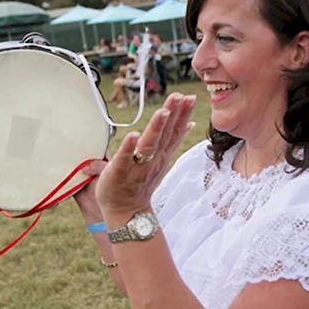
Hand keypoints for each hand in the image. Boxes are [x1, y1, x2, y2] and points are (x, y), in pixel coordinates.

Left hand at [95, 93, 197, 221]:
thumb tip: (189, 125)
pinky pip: (124, 159)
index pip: (175, 132)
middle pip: (165, 134)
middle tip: (180, 96)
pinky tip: (133, 135)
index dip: (182, 114)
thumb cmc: (140, 183)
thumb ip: (171, 140)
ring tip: (162, 111)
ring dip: (156, 128)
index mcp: (161, 155)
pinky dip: (129, 147)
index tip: (189, 98)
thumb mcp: (160, 160)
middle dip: (173, 115)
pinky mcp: (119, 173)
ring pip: (149, 145)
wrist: (127, 212)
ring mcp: (137, 167)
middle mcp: (153, 160)